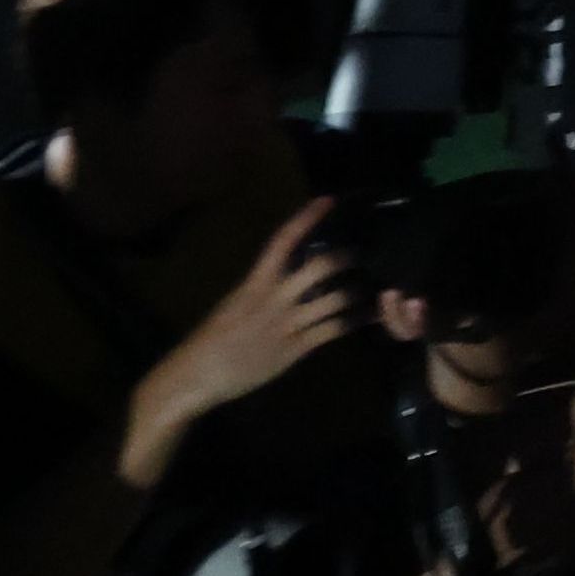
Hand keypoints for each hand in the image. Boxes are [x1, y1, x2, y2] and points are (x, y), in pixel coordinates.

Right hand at [138, 200, 352, 437]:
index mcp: (255, 282)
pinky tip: (367, 317)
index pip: (283, 240)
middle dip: (345, 258)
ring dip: (357, 292)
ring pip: (334, 299)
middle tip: (363, 253)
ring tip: (376, 287)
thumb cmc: (212, 340)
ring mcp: (287, 324)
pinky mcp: (296, 349)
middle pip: (320, 267)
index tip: (328, 200)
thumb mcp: (235, 304)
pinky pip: (332, 330)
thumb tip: (288, 276)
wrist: (199, 375)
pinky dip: (354, 322)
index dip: (307, 218)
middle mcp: (274, 298)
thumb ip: (262, 289)